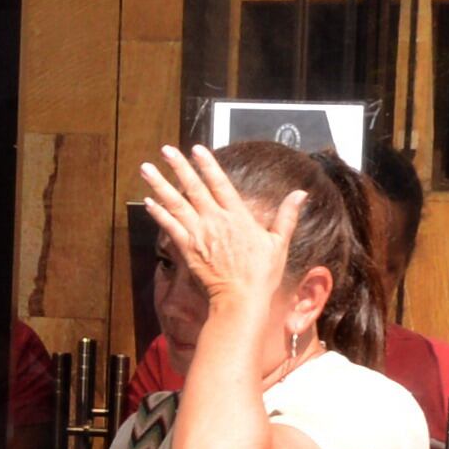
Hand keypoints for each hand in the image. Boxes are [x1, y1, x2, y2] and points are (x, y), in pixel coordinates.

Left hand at [135, 144, 296, 310]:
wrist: (241, 299)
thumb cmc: (262, 274)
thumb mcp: (280, 243)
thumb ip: (287, 216)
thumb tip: (301, 194)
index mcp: (238, 216)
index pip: (221, 184)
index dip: (208, 165)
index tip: (197, 149)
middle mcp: (216, 221)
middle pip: (195, 188)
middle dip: (180, 167)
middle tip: (166, 149)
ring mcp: (200, 234)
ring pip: (177, 204)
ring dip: (160, 185)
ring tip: (147, 168)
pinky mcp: (188, 249)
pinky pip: (170, 227)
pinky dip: (158, 213)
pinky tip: (148, 201)